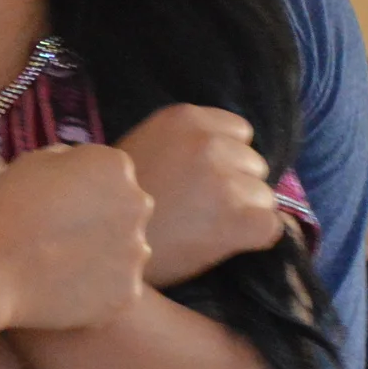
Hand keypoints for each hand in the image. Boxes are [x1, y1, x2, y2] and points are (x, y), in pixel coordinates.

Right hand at [0, 145, 152, 330]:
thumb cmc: (4, 208)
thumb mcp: (34, 160)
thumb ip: (71, 161)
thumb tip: (85, 173)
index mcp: (116, 166)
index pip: (111, 176)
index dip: (81, 191)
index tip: (55, 206)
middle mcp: (137, 205)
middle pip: (126, 213)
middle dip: (102, 222)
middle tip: (59, 238)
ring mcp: (137, 253)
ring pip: (124, 253)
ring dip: (103, 258)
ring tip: (59, 266)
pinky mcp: (128, 294)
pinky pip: (116, 291)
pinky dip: (96, 294)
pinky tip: (62, 291)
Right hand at [114, 105, 285, 285]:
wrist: (95, 250)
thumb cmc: (109, 206)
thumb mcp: (139, 149)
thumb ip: (178, 142)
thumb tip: (221, 154)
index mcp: (184, 118)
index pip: (240, 132)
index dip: (225, 160)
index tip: (202, 181)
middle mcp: (209, 143)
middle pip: (254, 165)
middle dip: (236, 186)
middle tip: (201, 210)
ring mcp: (226, 181)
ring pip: (265, 198)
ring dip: (244, 214)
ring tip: (206, 231)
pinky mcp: (239, 221)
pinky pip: (272, 227)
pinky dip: (255, 240)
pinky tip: (224, 247)